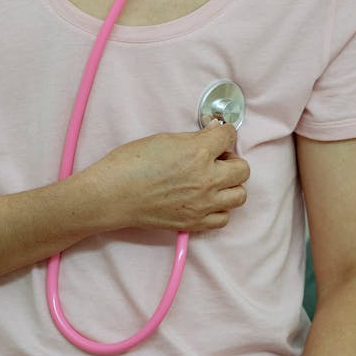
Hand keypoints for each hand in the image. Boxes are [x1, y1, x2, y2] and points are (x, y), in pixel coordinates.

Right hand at [92, 122, 248, 234]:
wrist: (112, 195)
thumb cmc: (130, 163)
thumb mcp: (164, 139)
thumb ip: (194, 138)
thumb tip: (213, 133)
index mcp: (198, 153)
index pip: (229, 136)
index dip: (224, 132)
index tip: (218, 134)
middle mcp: (206, 179)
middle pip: (243, 169)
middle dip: (231, 160)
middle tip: (216, 159)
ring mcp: (202, 204)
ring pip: (239, 195)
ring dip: (230, 185)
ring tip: (213, 181)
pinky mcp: (194, 222)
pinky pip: (224, 218)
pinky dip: (219, 208)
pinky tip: (205, 200)